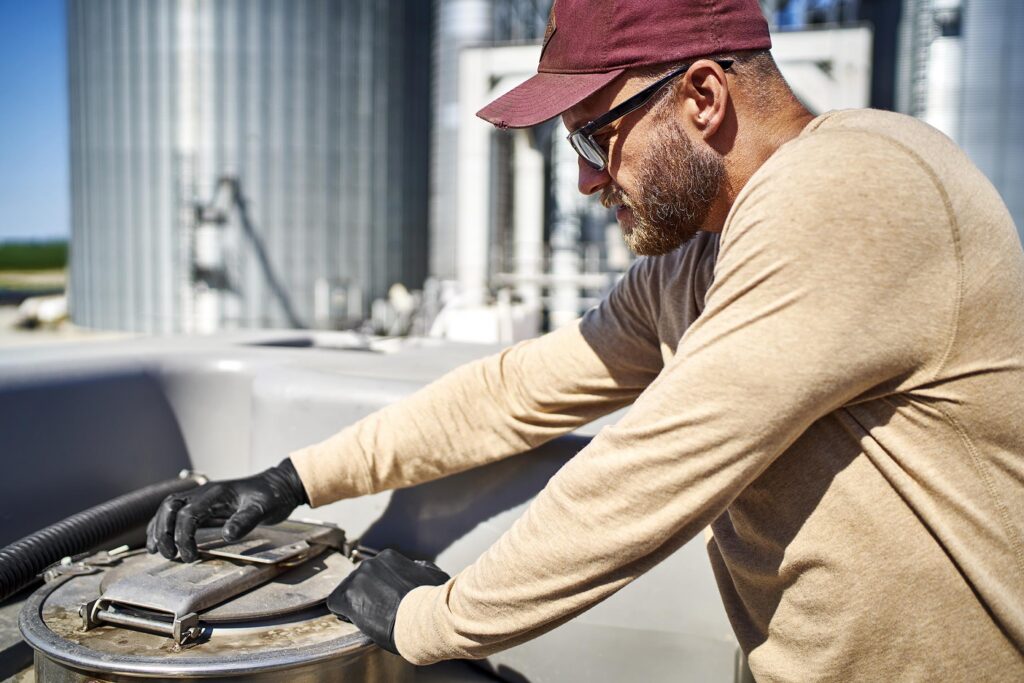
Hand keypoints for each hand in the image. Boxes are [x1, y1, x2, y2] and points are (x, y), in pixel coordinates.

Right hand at [146, 458, 308, 561]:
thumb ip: (246, 520)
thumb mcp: (264, 508)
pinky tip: (160, 541)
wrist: (278, 486)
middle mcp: (204, 493)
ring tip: (157, 551)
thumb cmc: (272, 496)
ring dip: (159, 528)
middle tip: (169, 555)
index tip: (190, 556)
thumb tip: (227, 535)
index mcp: (216, 493)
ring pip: (168, 508)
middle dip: (163, 531)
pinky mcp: (204, 505)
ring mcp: (202, 498)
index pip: (188, 513)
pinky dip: (164, 526)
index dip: (183, 536)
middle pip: (170, 507)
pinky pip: (176, 513)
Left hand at [327, 548, 449, 654]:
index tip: (386, 601)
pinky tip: (353, 620)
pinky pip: (336, 603)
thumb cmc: (432, 601)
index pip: (375, 572)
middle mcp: (370, 563)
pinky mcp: (347, 597)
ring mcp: (357, 579)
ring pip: (347, 590)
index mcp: (388, 558)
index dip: (378, 588)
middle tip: (378, 612)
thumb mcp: (434, 576)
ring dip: (355, 603)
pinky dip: (342, 612)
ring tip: (367, 618)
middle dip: (366, 594)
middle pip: (359, 580)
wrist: (424, 620)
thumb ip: (422, 568)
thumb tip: (418, 566)